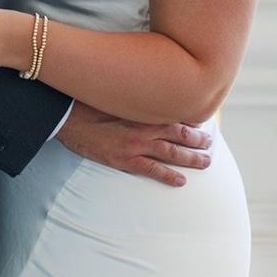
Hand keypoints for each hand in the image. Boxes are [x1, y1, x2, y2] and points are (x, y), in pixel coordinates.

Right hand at [57, 100, 213, 186]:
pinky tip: (181, 181)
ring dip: (191, 158)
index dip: (190, 118)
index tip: (201, 120)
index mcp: (142, 109)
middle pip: (179, 133)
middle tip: (210, 142)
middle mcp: (144, 127)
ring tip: (206, 161)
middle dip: (197, 138)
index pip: (174, 114)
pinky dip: (168, 176)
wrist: (66, 117)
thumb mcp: (113, 94)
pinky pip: (153, 170)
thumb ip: (131, 97)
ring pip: (172, 153)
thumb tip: (142, 94)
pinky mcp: (125, 160)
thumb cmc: (87, 102)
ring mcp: (136, 145)